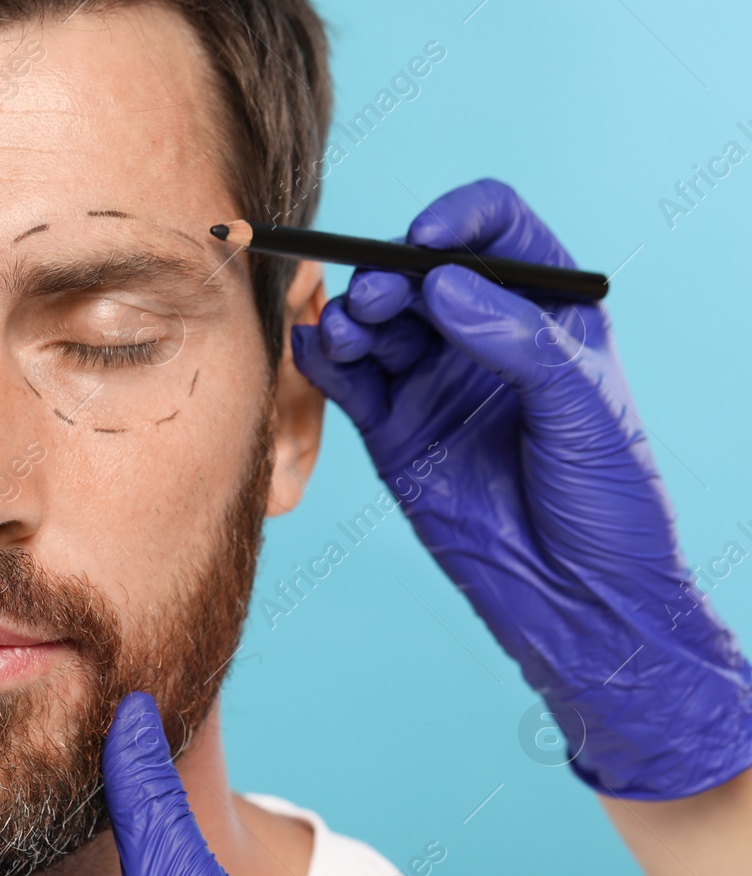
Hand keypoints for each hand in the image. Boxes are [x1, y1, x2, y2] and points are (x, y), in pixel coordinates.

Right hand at [291, 179, 751, 800]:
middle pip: (418, 272)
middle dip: (389, 274)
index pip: (497, 230)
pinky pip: (349, 382)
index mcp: (546, 313)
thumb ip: (514, 338)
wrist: (579, 600)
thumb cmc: (610, 502)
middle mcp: (483, 339)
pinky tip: (320, 351)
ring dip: (353, 317)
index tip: (428, 241)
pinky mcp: (393, 432)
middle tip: (378, 300)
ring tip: (352, 333)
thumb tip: (443, 282)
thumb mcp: (581, 406)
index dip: (458, 221)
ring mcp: (434, 384)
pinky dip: (325, 361)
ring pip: (377, 324)